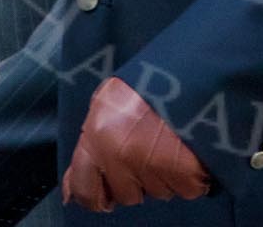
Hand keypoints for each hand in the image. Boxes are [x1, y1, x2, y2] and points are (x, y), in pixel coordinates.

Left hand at [62, 77, 210, 211]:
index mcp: (96, 137)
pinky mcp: (183, 167)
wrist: (189, 64)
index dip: (95, 197)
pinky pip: (187, 189)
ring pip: (159, 193)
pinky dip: (192, 176)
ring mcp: (152, 163)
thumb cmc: (146, 81)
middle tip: (151, 152)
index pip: (84, 190)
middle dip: (138, 181)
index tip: (107, 196)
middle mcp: (119, 155)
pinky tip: (191, 151)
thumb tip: (69, 193)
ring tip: (173, 144)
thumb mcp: (106, 105)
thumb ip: (89, 148)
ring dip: (166, 177)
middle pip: (127, 196)